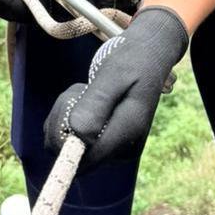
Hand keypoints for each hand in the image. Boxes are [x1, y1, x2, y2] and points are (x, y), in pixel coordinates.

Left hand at [43, 5, 188, 166]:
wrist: (150, 56)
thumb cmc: (132, 59)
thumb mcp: (114, 72)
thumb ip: (97, 103)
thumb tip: (77, 135)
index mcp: (128, 131)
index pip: (85, 159)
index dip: (65, 139)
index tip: (71, 103)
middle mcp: (123, 147)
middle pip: (72, 154)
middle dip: (63, 119)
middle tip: (79, 89)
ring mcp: (116, 148)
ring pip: (67, 145)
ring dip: (65, 115)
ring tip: (86, 90)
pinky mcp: (107, 143)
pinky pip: (72, 138)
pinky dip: (69, 116)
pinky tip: (88, 98)